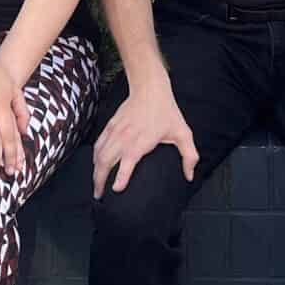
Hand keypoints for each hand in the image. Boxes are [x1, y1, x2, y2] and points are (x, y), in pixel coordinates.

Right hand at [91, 81, 198, 196]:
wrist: (149, 88)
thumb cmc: (166, 111)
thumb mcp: (182, 132)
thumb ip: (189, 155)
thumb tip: (189, 176)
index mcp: (141, 140)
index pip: (128, 160)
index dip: (122, 175)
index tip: (116, 189)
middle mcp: (125, 137)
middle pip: (106, 161)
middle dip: (100, 180)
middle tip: (100, 196)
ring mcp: (115, 131)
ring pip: (99, 154)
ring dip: (95, 171)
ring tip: (96, 186)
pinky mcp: (110, 126)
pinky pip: (98, 145)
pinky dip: (95, 158)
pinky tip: (96, 167)